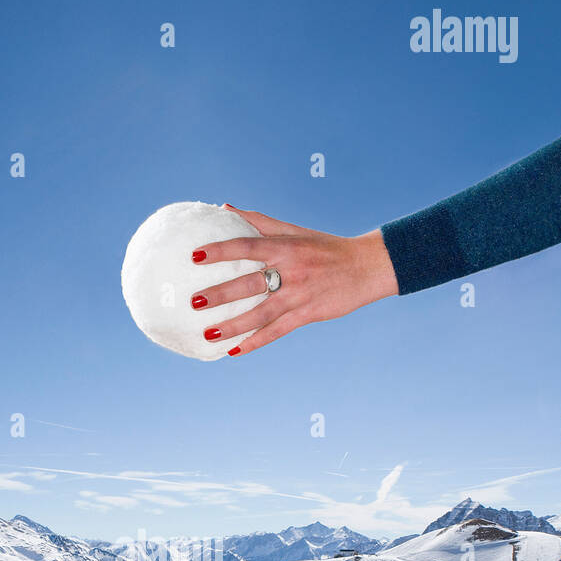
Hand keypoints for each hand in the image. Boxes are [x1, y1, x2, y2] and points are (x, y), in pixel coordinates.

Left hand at [189, 205, 398, 354]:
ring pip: (260, 314)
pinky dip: (255, 341)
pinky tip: (234, 351)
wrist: (365, 267)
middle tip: (194, 302)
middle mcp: (290, 271)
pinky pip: (276, 332)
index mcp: (285, 247)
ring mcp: (298, 295)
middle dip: (220, 294)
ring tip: (208, 334)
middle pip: (249, 284)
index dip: (220, 250)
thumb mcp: (295, 231)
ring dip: (233, 325)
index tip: (195, 256)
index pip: (246, 246)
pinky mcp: (307, 315)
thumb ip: (259, 222)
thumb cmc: (325, 247)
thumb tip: (224, 208)